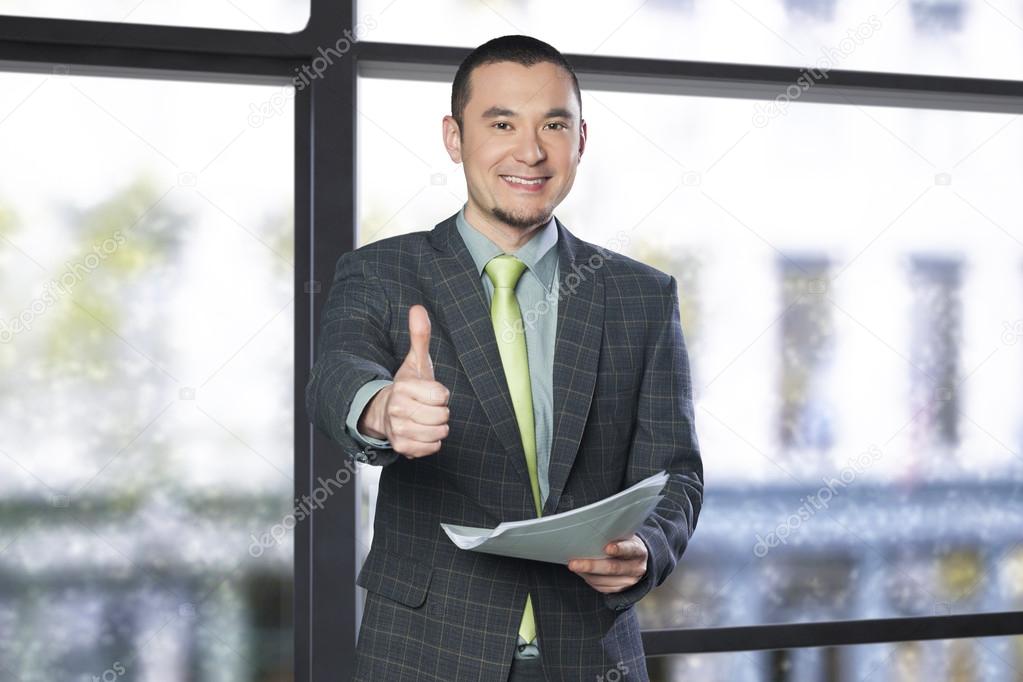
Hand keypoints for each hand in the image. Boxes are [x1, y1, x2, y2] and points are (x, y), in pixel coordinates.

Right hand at [360, 304, 450, 458]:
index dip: (440, 394)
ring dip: (437, 427)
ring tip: (425, 418)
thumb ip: (420, 336)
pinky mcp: (402, 448)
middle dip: (440, 411)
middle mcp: (397, 409)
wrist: (384, 412)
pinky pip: (433, 448)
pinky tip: (421, 431)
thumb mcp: (415, 362)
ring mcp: (398, 430)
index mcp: (403, 387)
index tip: (429, 392)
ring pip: (439, 433)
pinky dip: (432, 442)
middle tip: (427, 406)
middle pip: (442, 416)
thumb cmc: (407, 387)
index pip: (441, 395)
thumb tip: (418, 308)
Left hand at [567, 534, 647, 593]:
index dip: (619, 549)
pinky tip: (581, 572)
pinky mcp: (620, 590)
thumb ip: (613, 534)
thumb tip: (589, 533)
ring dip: (586, 574)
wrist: (636, 560)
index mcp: (638, 551)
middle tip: (573, 563)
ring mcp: (629, 581)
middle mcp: (636, 568)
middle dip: (591, 566)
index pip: (630, 549)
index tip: (607, 547)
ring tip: (573, 566)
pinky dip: (589, 579)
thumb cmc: (624, 542)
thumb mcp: (625, 536)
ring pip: (604, 580)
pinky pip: (601, 587)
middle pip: (613, 568)